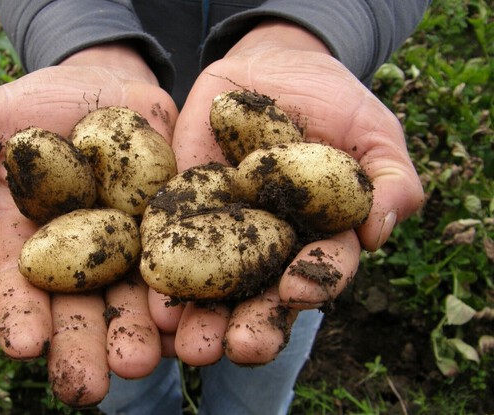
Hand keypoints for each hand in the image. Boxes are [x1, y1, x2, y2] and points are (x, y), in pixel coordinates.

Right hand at [0, 44, 177, 406]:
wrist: (109, 85)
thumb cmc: (39, 106)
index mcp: (32, 243)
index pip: (20, 288)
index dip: (19, 316)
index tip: (22, 347)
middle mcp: (83, 257)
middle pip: (82, 309)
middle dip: (84, 347)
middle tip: (89, 387)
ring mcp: (133, 246)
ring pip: (136, 300)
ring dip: (141, 334)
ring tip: (145, 364)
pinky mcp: (177, 228)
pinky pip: (185, 264)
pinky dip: (189, 294)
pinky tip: (191, 322)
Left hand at [149, 21, 424, 364]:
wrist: (273, 67)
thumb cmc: (334, 102)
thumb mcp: (373, 132)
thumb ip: (390, 180)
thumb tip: (379, 231)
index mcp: (318, 240)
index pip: (320, 272)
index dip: (312, 282)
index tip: (296, 290)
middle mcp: (269, 248)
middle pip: (261, 296)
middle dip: (251, 325)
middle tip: (236, 348)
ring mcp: (222, 232)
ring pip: (212, 286)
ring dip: (200, 317)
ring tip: (187, 344)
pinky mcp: (182, 208)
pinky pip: (168, 242)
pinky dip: (160, 271)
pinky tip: (149, 298)